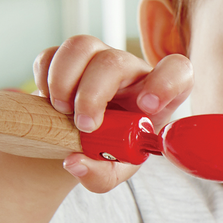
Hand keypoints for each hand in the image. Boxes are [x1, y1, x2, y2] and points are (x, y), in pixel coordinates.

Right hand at [34, 35, 191, 192]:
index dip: (166, 82)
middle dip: (94, 94)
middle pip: (117, 61)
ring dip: (65, 80)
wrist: (80, 141)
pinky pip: (54, 53)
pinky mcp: (71, 58)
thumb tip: (75, 162)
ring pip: (83, 47)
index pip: (178, 71)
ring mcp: (100, 59)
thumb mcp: (111, 172)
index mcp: (157, 98)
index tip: (146, 107)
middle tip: (84, 125)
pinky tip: (48, 101)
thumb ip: (99, 175)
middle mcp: (131, 73)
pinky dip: (44, 76)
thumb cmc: (108, 152)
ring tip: (61, 111)